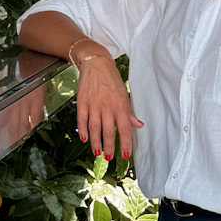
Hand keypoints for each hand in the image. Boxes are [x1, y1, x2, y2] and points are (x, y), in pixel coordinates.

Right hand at [74, 44, 143, 161]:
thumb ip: (129, 112)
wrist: (95, 62)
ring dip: (96, 142)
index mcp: (120, 105)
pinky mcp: (82, 101)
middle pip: (108, 132)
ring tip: (97, 152)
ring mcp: (94, 104)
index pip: (124, 129)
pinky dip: (83, 130)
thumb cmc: (111, 79)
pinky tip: (84, 139)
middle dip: (109, 147)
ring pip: (95, 128)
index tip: (125, 155)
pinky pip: (82, 119)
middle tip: (109, 158)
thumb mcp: (124, 93)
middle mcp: (107, 106)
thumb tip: (139, 125)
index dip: (125, 143)